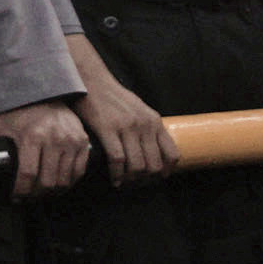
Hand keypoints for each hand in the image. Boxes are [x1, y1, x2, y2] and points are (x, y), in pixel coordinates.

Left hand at [0, 99, 93, 197]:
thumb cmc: (18, 113)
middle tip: (28, 198)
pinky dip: (69, 183)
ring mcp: (71, 141)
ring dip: (53, 193)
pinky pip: (79, 171)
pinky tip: (58, 186)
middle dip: (36, 195)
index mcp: (31, 136)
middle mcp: (54, 139)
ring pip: (64, 180)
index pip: (28, 175)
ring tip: (41, 194)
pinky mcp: (84, 142)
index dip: (21, 191)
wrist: (46, 94)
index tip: (15, 197)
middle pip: (47, 181)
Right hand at [66, 36, 175, 182]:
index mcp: (154, 121)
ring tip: (124, 183)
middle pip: (154, 164)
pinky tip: (114, 179)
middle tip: (135, 184)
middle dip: (145, 179)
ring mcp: (127, 127)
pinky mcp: (108, 128)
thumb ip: (147, 127)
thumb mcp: (138, 109)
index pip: (172, 154)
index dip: (165, 171)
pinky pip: (117, 159)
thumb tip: (151, 148)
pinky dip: (117, 174)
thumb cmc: (111, 96)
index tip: (155, 178)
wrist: (90, 80)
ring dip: (131, 179)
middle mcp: (145, 125)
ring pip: (137, 165)